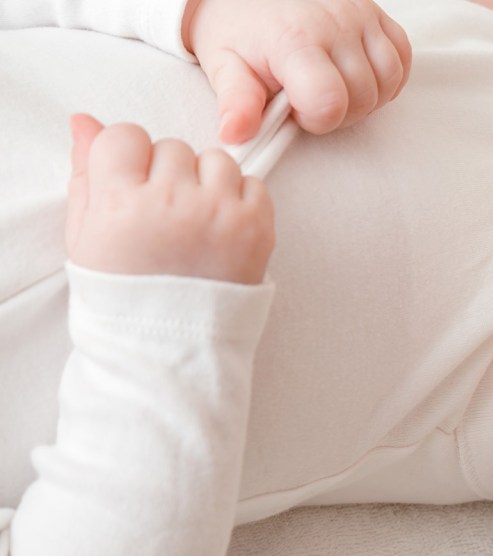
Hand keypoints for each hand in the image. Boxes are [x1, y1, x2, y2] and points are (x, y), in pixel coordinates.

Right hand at [66, 114, 274, 283]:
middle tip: (166, 218)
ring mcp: (217, 213)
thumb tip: (86, 122)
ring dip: (208, 183)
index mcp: (120, 203)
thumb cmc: (125, 294)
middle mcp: (171, 202)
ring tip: (197, 224)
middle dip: (168, 175)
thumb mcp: (87, 236)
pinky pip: (254, 183)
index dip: (129, 160)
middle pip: (172, 148)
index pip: (126, 136)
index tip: (133, 186)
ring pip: (215, 160)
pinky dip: (241, 200)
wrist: (173, 344)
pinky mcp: (256, 227)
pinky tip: (222, 231)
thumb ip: (85, 174)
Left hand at [183, 0, 411, 143]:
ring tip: (334, 88)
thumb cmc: (240, 27)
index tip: (296, 110)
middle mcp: (334, 23)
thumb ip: (235, 102)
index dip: (316, 120)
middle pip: (363, 98)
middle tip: (310, 99)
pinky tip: (359, 76)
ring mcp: (360, 15)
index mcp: (295, 40)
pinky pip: (402, 56)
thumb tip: (235, 133)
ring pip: (388, 80)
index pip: (330, 102)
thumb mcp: (224, 65)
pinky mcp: (376, 12)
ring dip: (367, 97)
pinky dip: (388, 76)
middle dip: (339, 112)